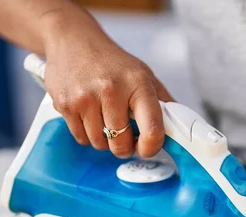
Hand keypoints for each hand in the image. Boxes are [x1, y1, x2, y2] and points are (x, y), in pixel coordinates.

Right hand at [41, 8, 173, 158]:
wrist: (72, 40)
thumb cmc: (111, 61)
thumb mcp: (144, 75)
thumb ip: (163, 103)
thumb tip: (180, 128)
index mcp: (138, 84)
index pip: (152, 130)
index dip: (151, 147)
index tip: (147, 147)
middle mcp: (111, 90)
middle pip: (121, 144)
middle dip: (124, 146)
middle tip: (124, 134)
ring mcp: (85, 98)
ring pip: (99, 144)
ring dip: (104, 140)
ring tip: (105, 119)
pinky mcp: (65, 105)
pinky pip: (81, 138)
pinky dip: (87, 134)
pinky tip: (90, 116)